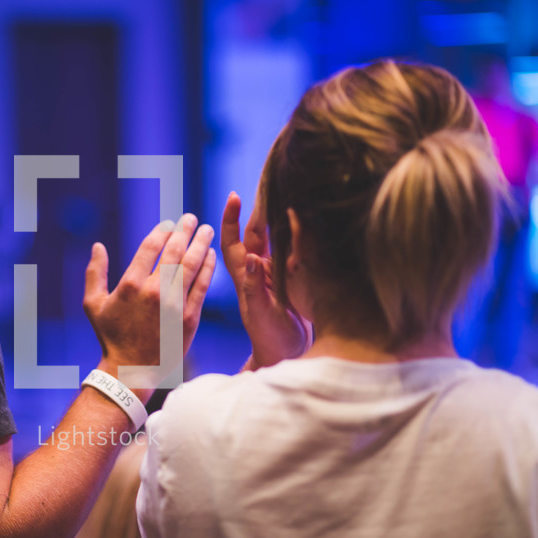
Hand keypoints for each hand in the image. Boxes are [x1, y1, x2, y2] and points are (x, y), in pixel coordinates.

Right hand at [83, 214, 215, 400]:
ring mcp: (174, 305)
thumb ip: (95, 273)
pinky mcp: (189, 318)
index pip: (150, 248)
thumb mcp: (93, 305)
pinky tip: (211, 256)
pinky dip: (208, 269)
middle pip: (174, 252)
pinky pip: (201, 287)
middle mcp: (153, 292)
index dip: (162, 232)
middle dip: (185, 231)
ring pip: (192, 266)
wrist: (131, 371)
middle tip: (192, 219)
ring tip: (206, 231)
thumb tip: (98, 246)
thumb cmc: (110, 337)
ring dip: (201, 244)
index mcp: (130, 285)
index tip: (169, 224)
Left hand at [221, 191, 309, 369]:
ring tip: (287, 193)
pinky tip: (306, 218)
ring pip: (275, 238)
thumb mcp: (262, 314)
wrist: (286, 355)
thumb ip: (255, 288)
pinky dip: (297, 233)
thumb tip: (252, 258)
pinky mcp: (293, 278)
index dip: (231, 219)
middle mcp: (259, 270)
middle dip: (259, 208)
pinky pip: (293, 249)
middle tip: (269, 183)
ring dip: (278, 217)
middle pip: (256, 233)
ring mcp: (276, 273)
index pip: (234, 242)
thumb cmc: (270, 338)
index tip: (233, 196)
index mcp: (247, 276)